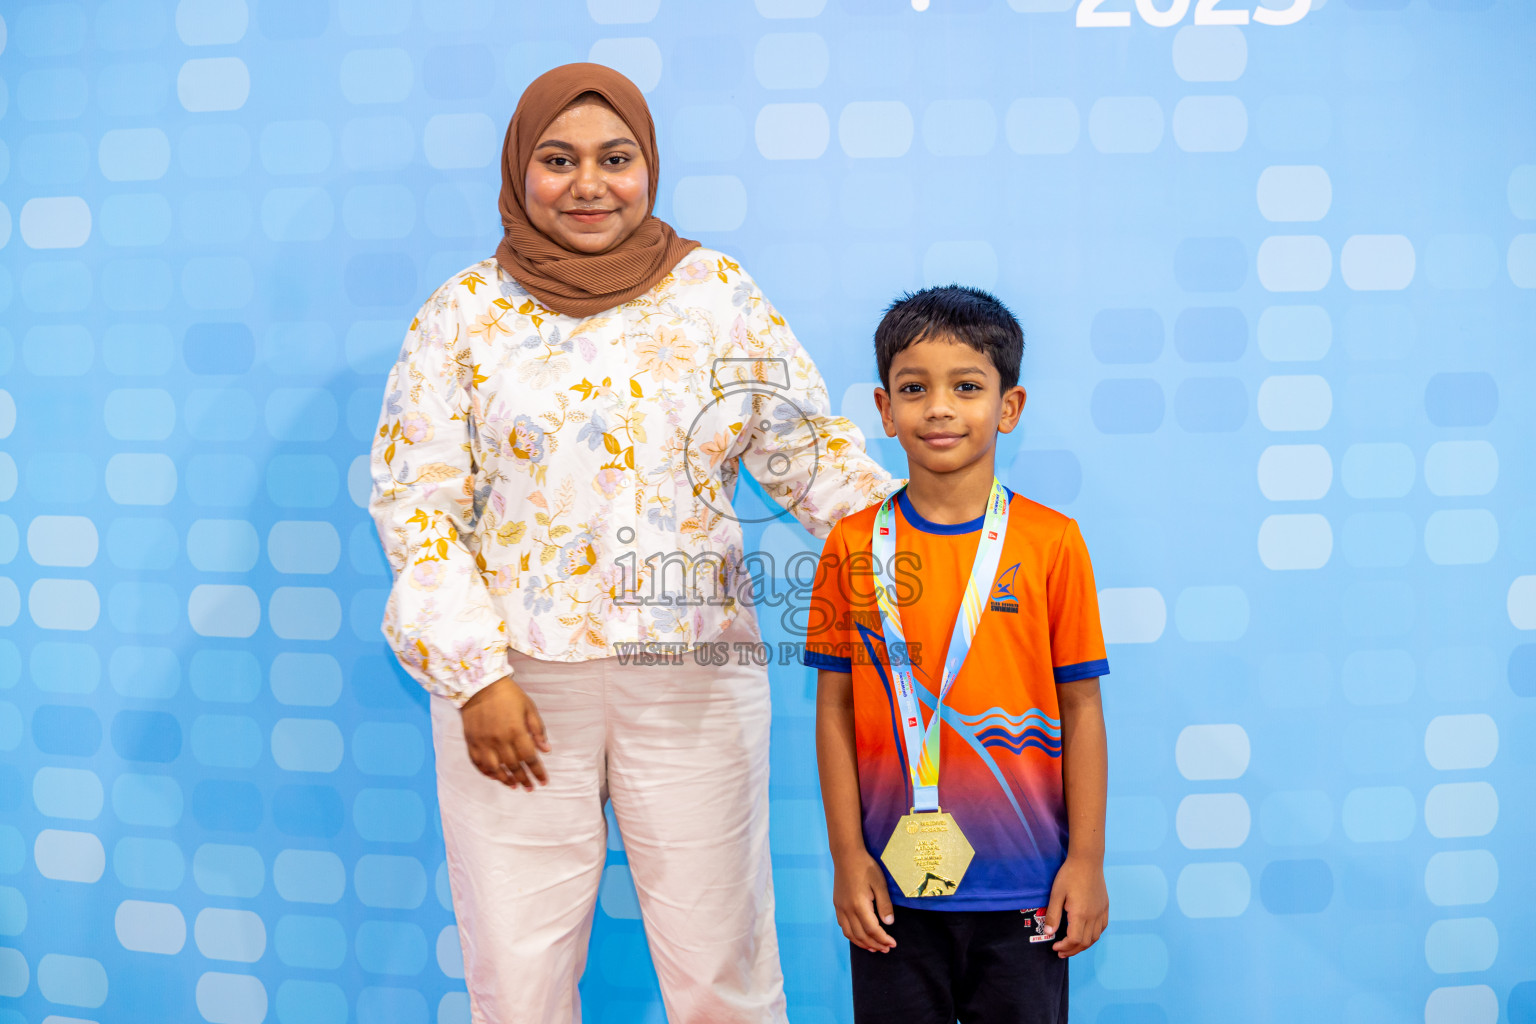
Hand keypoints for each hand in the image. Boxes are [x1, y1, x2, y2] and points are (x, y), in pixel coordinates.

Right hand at [459, 676, 550, 790]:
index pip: (529, 758)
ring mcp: (483, 742)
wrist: (479, 685)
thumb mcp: (529, 708)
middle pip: (513, 766)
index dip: (537, 771)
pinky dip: (487, 773)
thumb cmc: (508, 694)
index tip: (543, 781)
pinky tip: (495, 777)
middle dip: (524, 779)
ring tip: (514, 786)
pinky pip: (478, 763)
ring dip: (506, 780)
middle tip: (530, 788)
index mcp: (516, 731)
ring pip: (495, 769)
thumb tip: (546, 750)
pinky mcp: (471, 742)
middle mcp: (499, 740)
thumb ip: (537, 730)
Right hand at [833, 852, 896, 953]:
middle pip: (861, 935)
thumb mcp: (880, 883)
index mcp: (859, 905)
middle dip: (875, 944)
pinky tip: (859, 936)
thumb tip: (889, 923)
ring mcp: (840, 908)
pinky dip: (852, 936)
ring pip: (850, 934)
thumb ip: (884, 904)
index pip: (873, 930)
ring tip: (874, 948)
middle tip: (886, 948)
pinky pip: (843, 926)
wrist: (847, 855)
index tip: (893, 944)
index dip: (883, 939)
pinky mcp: (837, 905)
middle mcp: (847, 909)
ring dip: (862, 943)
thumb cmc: (866, 867)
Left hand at [1043, 855, 1107, 957]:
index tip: (1055, 946)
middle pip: (1085, 942)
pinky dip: (1094, 936)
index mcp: (1080, 914)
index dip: (1064, 947)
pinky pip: (1102, 927)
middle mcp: (1093, 916)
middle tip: (1061, 952)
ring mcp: (1101, 911)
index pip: (1074, 940)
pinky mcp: (1105, 906)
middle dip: (1072, 950)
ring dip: (1083, 945)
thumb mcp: (1056, 894)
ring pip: (1095, 937)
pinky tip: (1086, 935)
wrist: (1087, 860)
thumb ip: (1053, 915)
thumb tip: (1049, 933)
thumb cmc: (1069, 875)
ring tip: (1072, 947)